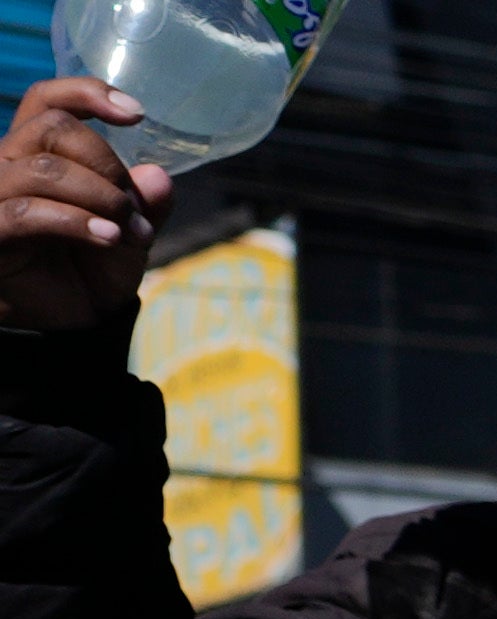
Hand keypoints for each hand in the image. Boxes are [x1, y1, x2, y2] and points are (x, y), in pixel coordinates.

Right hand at [0, 79, 167, 342]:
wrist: (65, 325)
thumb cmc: (88, 270)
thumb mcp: (129, 234)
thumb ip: (144, 204)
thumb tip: (160, 176)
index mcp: (35, 152)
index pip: (48, 102)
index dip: (87, 93)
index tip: (137, 113)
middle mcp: (7, 164)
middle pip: (54, 129)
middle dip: (109, 164)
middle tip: (136, 208)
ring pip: (44, 169)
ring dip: (101, 197)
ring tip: (131, 232)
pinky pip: (28, 212)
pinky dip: (77, 221)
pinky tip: (110, 237)